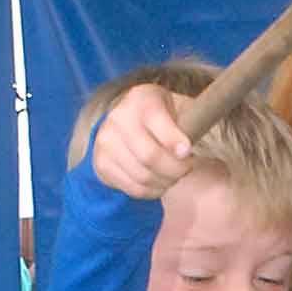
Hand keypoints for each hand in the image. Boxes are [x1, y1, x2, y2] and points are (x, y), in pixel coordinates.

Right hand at [90, 84, 197, 198]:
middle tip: (186, 168)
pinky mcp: (101, 163)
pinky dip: (152, 191)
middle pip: (150, 156)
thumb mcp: (179, 108)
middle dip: (176, 169)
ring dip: (166, 182)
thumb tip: (186, 150)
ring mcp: (106, 141)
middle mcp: (118, 117)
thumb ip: (191, 122)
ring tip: (174, 175)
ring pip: (143, 176)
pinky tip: (160, 182)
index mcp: (142, 99)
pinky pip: (133, 188)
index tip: (187, 152)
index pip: (156, 120)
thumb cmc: (164, 117)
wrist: (127, 122)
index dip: (173, 140)